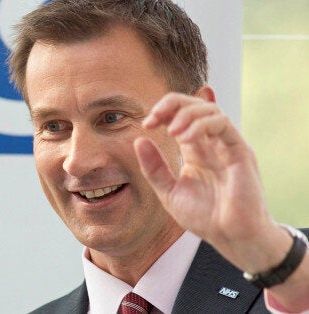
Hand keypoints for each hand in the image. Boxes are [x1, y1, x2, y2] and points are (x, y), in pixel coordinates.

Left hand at [134, 91, 308, 311]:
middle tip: (154, 117)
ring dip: (186, 114)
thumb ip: (154, 168)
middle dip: (172, 104)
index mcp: (194, 151)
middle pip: (195, 106)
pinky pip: (223, 124)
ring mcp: (226, 146)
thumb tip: (139, 140)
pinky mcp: (240, 151)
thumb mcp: (169, 192)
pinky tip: (185, 138)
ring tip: (170, 131)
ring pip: (210, 110)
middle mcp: (211, 144)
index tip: (146, 124)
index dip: (162, 113)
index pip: (180, 117)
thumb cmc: (204, 217)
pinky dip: (202, 125)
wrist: (230, 237)